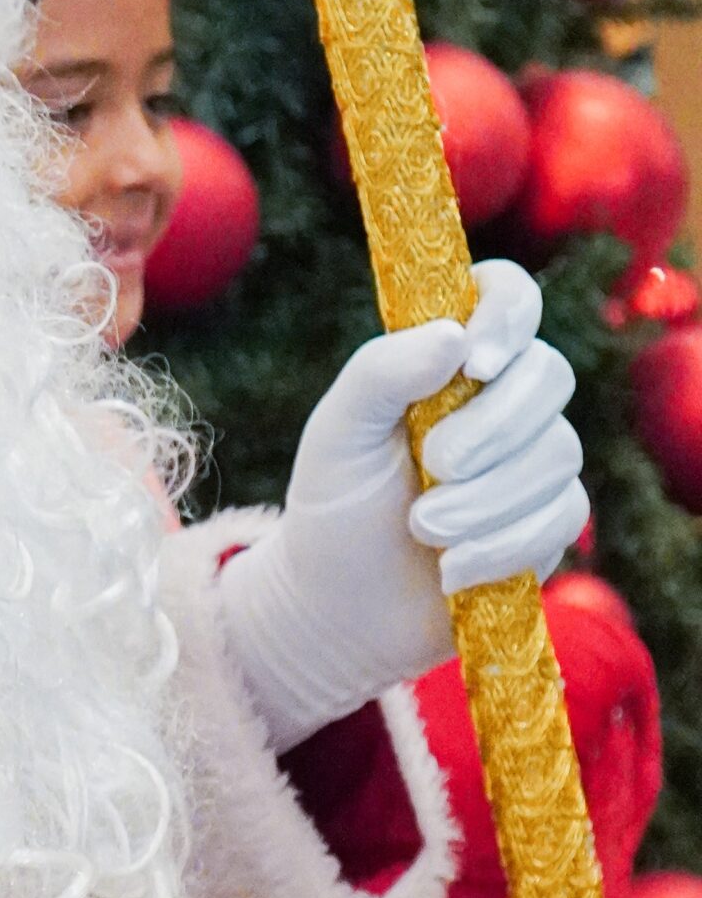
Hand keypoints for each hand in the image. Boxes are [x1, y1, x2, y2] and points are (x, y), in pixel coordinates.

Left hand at [216, 261, 586, 750]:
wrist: (339, 602)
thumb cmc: (335, 504)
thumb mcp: (339, 432)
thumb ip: (381, 372)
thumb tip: (452, 334)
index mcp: (448, 359)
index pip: (507, 295)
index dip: (507, 314)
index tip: (475, 362)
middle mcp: (501, 399)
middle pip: (549, 376)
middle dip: (491, 428)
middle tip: (429, 467)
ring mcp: (533, 460)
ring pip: (558, 453)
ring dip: (487, 498)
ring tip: (423, 529)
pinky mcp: (548, 521)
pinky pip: (562, 517)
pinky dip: (502, 546)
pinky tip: (451, 569)